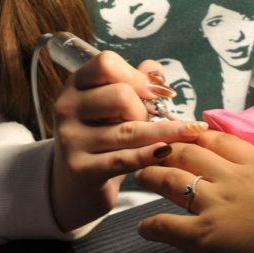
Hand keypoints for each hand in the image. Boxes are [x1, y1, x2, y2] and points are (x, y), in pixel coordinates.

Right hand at [50, 52, 208, 231]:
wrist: (74, 188)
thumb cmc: (100, 139)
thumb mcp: (110, 108)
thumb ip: (133, 83)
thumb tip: (155, 70)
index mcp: (76, 85)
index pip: (106, 64)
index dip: (136, 75)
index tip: (153, 92)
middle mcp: (67, 107)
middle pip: (121, 95)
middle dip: (145, 108)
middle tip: (151, 121)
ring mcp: (71, 139)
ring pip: (128, 130)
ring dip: (162, 131)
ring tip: (186, 133)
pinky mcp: (81, 170)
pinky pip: (124, 158)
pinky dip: (150, 153)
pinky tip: (167, 150)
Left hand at [135, 130, 253, 252]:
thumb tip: (240, 160)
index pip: (215, 139)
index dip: (192, 134)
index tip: (179, 134)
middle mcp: (234, 177)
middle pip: (188, 152)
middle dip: (165, 150)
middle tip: (151, 151)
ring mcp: (220, 204)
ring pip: (173, 179)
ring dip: (152, 177)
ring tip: (142, 176)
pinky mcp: (211, 235)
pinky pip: (171, 224)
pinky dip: (154, 225)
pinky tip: (146, 227)